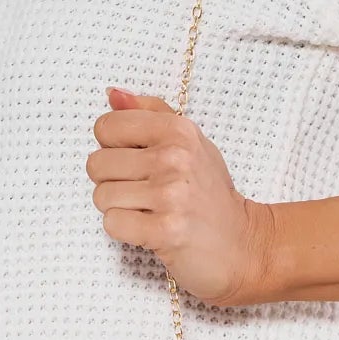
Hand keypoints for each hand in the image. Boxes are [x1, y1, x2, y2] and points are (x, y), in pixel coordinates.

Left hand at [86, 87, 275, 306]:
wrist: (242, 244)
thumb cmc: (209, 193)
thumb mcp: (190, 143)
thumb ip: (150, 114)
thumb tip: (112, 95)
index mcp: (178, 130)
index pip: (106, 126)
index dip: (113, 147)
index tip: (136, 161)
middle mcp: (175, 158)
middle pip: (96, 164)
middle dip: (112, 181)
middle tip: (142, 192)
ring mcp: (171, 195)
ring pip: (101, 195)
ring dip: (118, 208)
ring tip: (148, 211)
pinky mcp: (164, 230)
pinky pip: (112, 223)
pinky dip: (125, 231)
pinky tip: (148, 229)